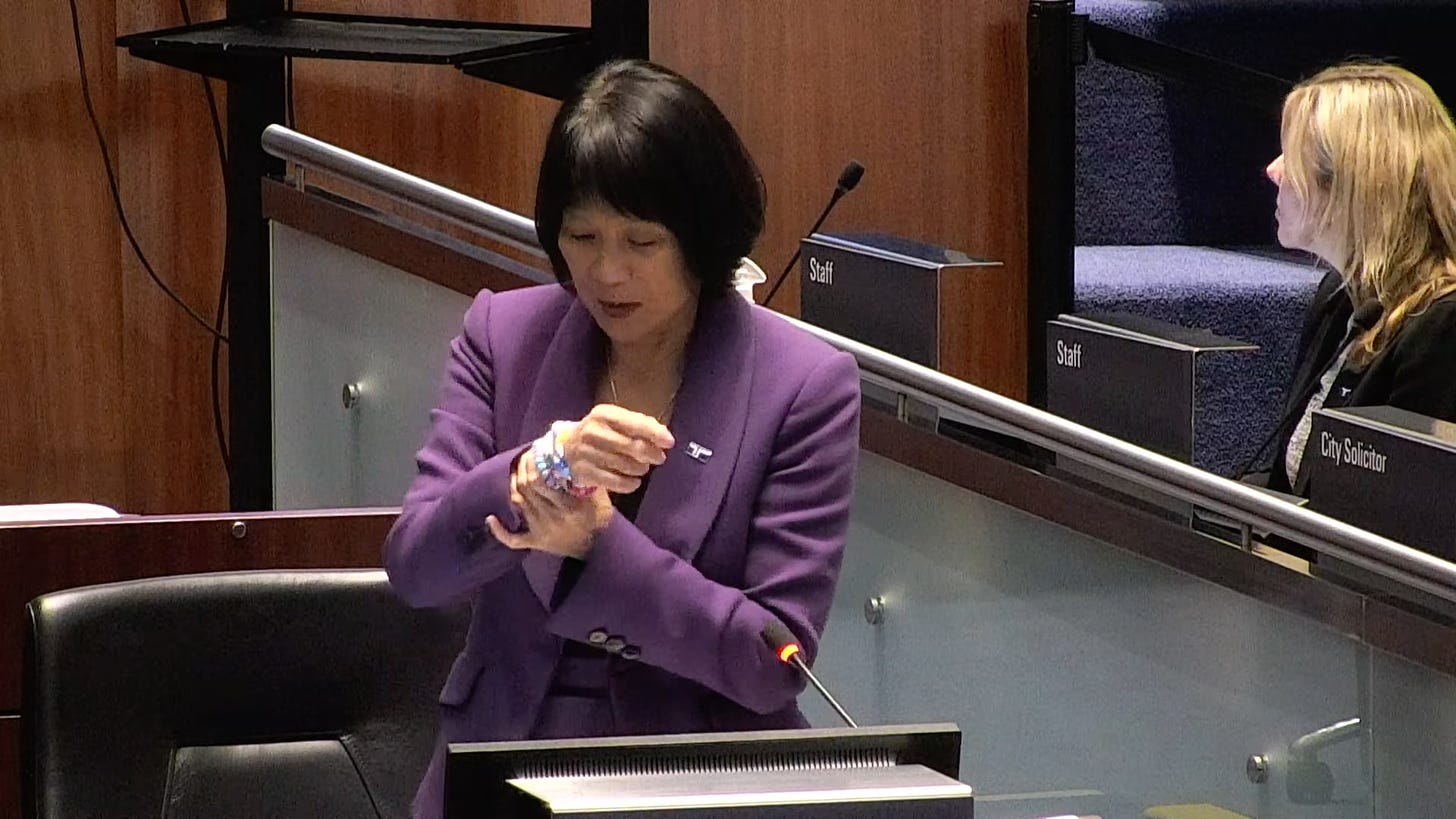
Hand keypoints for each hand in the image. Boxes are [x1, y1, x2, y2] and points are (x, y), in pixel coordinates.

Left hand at [485, 453, 611, 556]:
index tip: (534, 451)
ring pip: (518, 503)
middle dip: (521, 470)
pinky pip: (513, 540)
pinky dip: (499, 530)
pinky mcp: (535, 542)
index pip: (539, 480)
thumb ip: (584, 475)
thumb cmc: (600, 515)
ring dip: (514, 485)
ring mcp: (541, 531)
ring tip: (516, 473)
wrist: (601, 546)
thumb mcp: (598, 493)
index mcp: (567, 505)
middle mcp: (551, 518)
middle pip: (525, 488)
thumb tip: (567, 452)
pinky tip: (490, 518)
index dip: (532, 463)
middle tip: (523, 458)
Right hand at [561, 404, 674, 493]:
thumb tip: (664, 436)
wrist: (566, 451)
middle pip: (632, 446)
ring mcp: (587, 453)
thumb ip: (640, 425)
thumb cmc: (601, 434)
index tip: (670, 442)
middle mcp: (593, 432)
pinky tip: (634, 481)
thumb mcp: (616, 422)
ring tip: (642, 467)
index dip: (654, 433)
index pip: (634, 423)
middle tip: (659, 458)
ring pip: (626, 466)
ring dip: (640, 469)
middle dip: (651, 454)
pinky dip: (630, 484)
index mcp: (603, 414)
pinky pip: (616, 482)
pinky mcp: (586, 473)